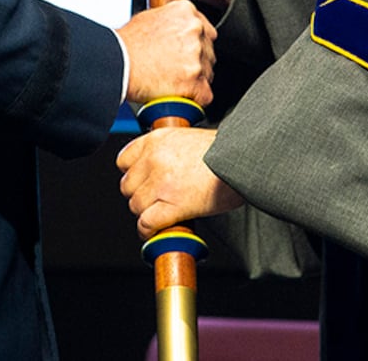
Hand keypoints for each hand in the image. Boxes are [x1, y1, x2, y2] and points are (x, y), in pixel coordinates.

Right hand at [117, 0, 216, 107]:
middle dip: (196, 62)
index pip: (206, 30)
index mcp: (186, 12)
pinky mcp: (194, 81)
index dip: (197, 44)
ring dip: (195, 80)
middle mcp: (195, 31)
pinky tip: (180, 96)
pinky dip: (194, 99)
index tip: (187, 52)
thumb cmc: (125, 44)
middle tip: (177, 68)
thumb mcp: (149, 17)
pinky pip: (205, 94)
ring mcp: (196, 56)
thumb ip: (171, 20)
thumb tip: (176, 27)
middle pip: (209, 51)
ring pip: (208, 73)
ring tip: (173, 82)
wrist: (116, 64)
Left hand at [117, 127, 243, 238]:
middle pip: (127, 186)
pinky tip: (159, 230)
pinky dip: (150, 230)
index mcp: (157, 139)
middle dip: (140, 195)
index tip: (141, 182)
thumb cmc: (225, 150)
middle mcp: (154, 159)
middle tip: (154, 200)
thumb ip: (167, 150)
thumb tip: (158, 168)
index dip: (133, 174)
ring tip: (160, 214)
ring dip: (146, 213)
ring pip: (135, 206)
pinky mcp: (172, 205)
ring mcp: (161, 183)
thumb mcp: (188, 138)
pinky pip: (147, 223)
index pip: (124, 160)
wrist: (243, 160)